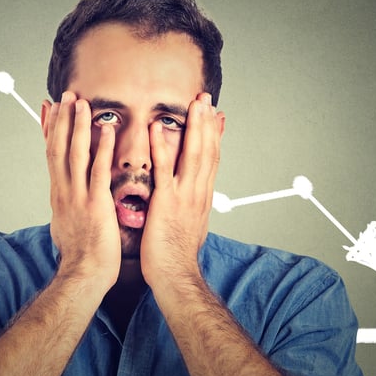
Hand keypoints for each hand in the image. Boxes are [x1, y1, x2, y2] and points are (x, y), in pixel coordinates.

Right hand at [43, 91, 120, 288]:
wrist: (83, 275)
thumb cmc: (80, 254)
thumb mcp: (66, 224)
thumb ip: (67, 205)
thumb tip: (65, 196)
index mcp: (59, 194)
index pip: (51, 154)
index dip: (50, 129)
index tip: (49, 108)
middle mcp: (64, 191)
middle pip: (58, 147)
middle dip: (61, 119)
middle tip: (65, 95)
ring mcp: (78, 196)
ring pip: (75, 153)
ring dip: (78, 126)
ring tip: (81, 102)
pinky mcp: (96, 204)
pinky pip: (99, 171)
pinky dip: (102, 149)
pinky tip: (108, 130)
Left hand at [140, 93, 222, 287]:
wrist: (175, 275)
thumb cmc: (176, 256)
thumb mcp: (188, 226)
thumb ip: (188, 207)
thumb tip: (190, 199)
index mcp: (201, 197)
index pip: (212, 160)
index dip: (214, 136)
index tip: (216, 116)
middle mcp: (198, 193)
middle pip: (207, 151)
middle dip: (208, 123)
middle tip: (207, 99)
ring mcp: (184, 196)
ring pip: (194, 155)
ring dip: (194, 127)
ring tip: (195, 104)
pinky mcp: (166, 202)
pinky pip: (165, 170)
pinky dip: (163, 147)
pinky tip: (159, 129)